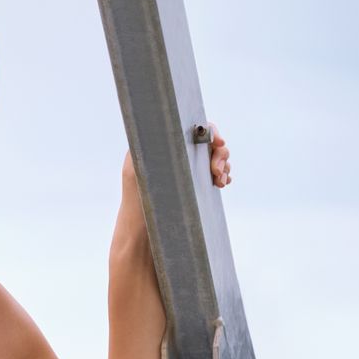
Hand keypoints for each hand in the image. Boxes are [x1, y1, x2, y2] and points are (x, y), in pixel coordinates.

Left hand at [117, 124, 232, 249]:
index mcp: (160, 146)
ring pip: (214, 158)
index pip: (192, 130)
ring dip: (223, 167)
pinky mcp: (193, 184)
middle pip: (208, 144)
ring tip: (221, 182)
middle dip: (219, 156)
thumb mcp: (134, 172)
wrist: (143, 232)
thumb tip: (154, 126)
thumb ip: (143, 150)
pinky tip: (222, 184)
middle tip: (217, 173)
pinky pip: (215, 173)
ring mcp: (186, 169)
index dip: (210, 133)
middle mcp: (174, 154)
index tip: (219, 144)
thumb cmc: (137, 201)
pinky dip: (223, 176)